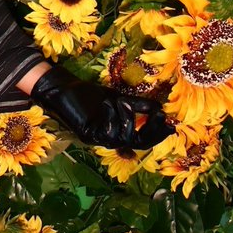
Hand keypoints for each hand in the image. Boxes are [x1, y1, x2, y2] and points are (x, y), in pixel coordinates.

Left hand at [30, 64, 173, 149]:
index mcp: (116, 133)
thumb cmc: (87, 95)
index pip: (141, 140)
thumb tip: (160, 108)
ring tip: (121, 100)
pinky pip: (108, 130)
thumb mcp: (117, 98)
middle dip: (151, 130)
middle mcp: (108, 140)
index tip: (170, 123)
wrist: (62, 89)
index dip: (157, 134)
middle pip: (137, 143)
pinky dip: (112, 115)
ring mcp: (97, 139)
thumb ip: (137, 105)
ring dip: (127, 116)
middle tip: (160, 116)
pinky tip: (107, 103)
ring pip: (124, 135)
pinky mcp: (87, 134)